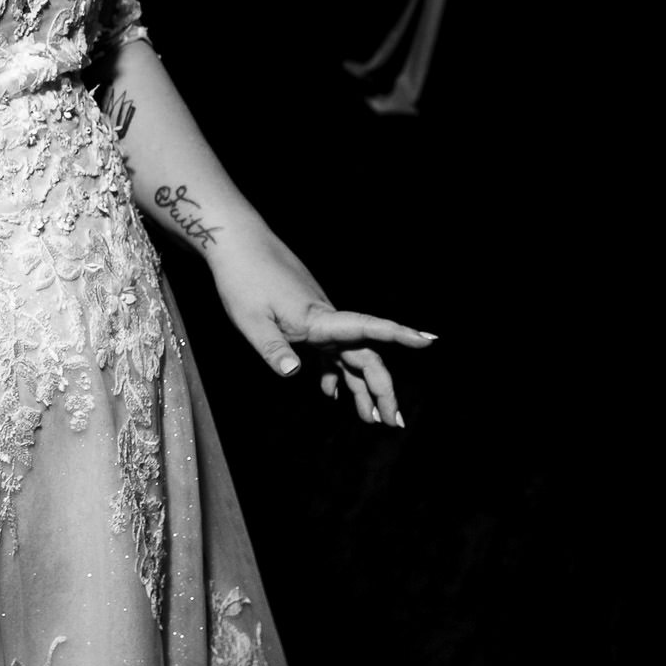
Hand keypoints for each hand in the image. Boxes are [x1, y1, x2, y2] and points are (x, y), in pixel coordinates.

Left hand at [209, 232, 435, 426]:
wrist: (236, 243)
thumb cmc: (242, 278)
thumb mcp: (250, 318)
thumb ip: (272, 348)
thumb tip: (294, 373)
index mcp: (317, 319)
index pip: (366, 329)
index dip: (398, 335)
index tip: (429, 341)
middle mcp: (325, 320)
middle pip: (364, 355)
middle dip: (382, 388)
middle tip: (394, 422)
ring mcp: (318, 321)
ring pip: (349, 357)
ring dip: (362, 386)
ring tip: (373, 418)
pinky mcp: (306, 322)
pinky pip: (329, 352)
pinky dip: (334, 373)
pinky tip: (333, 392)